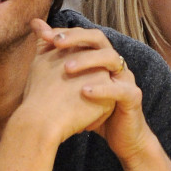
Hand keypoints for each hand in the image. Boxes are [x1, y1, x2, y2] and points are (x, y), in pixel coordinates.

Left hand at [23, 20, 150, 161]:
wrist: (120, 137)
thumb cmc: (92, 111)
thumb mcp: (71, 87)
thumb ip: (56, 62)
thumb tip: (38, 35)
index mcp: (100, 59)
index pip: (83, 36)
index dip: (65, 33)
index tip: (43, 34)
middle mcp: (114, 64)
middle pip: (98, 39)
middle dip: (76, 38)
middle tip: (56, 42)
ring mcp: (125, 78)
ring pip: (111, 58)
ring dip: (88, 60)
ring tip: (66, 68)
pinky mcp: (132, 97)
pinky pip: (119, 89)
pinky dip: (102, 89)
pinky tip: (84, 91)